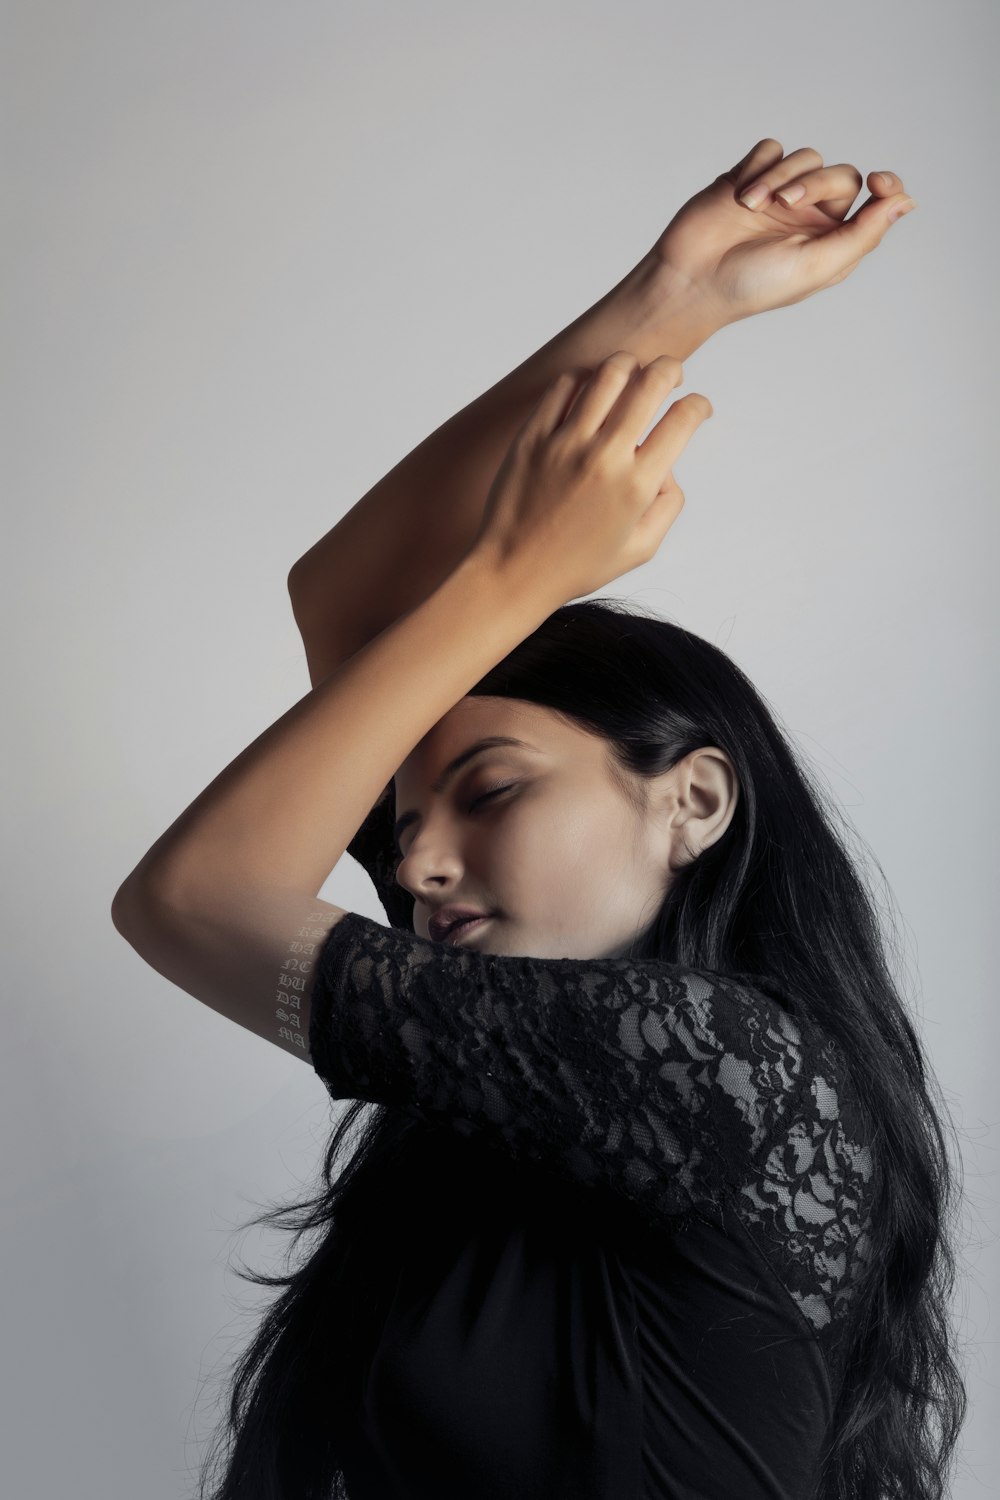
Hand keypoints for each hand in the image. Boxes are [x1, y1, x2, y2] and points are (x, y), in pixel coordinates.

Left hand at [469, 351, 711, 604]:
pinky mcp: (532, 436)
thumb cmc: (577, 566)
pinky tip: (590, 389)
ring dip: (629, 364)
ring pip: (608, 372)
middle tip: (671, 375)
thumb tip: (667, 465)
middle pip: (651, 382)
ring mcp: (565, 443)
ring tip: (631, 374)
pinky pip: (564, 385)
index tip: (697, 408)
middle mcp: (604, 458)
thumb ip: (669, 505)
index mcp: (637, 487)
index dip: (699, 405)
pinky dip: (585, 377)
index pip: (682, 419)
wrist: (512, 573)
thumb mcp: (641, 548)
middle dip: (670, 369)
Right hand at [647, 138, 915, 327]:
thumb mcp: (817, 267)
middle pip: (839, 174)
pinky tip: (739, 195)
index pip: (876, 201)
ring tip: (752, 206)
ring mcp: (779, 195)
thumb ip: (863, 235)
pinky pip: (769, 149)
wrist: (691, 279)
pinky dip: (758, 166)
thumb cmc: (752, 285)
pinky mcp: (748, 178)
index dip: (886, 186)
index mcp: (833, 242)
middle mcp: (810, 217)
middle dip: (813, 182)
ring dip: (779, 176)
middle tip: (783, 205)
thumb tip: (906, 202)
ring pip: (804, 156)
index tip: (879, 181)